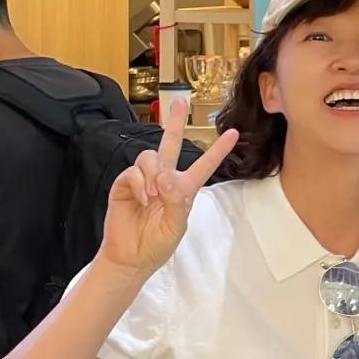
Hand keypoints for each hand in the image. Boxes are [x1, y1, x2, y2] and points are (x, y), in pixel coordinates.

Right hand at [101, 100, 237, 277]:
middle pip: (170, 144)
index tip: (234, 133)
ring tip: (155, 196)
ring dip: (155, 174)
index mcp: (184, 189)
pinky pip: (133, 172)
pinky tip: (144, 200)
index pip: (204, 165)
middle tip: (179, 102)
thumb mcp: (177, 225)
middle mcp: (164, 179)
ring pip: (150, 156)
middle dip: (174, 122)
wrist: (132, 256)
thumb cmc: (157, 243)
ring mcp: (143, 180)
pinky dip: (141, 184)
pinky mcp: (124, 185)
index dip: (218, 150)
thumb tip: (165, 176)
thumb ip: (176, 201)